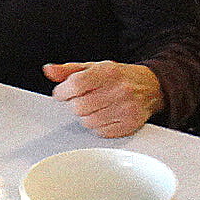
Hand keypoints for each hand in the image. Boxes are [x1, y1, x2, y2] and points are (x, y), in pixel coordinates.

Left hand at [44, 61, 162, 137]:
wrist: (150, 86)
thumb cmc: (118, 77)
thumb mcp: (93, 67)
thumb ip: (68, 70)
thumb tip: (49, 70)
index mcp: (108, 71)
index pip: (75, 84)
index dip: (63, 91)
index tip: (62, 93)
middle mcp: (119, 89)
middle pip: (79, 106)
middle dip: (76, 104)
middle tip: (83, 99)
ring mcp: (126, 108)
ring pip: (88, 122)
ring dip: (87, 116)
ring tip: (96, 107)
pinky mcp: (130, 124)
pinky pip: (101, 132)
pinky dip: (99, 126)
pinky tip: (105, 115)